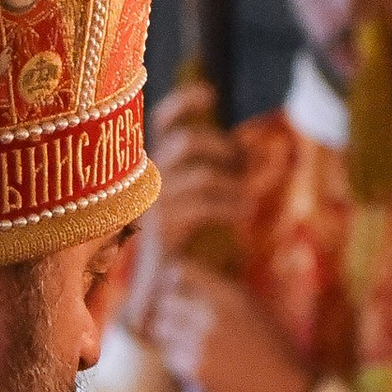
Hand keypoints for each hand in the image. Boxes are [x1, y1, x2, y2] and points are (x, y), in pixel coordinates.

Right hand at [128, 83, 246, 321]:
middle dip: (221, 149)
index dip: (183, 103)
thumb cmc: (178, 248)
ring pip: (200, 175)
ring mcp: (151, 206)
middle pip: (185, 144)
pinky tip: (242, 215)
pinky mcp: (162, 230)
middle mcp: (144, 183)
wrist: (155, 298)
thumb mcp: (188, 206)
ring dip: (233, 184)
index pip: (159, 124)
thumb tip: (241, 149)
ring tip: (247, 199)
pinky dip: (230, 205)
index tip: (211, 93)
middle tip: (243, 165)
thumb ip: (203, 176)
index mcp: (149, 170)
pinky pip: (204, 204)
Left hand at [136, 260, 312, 391]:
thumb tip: (186, 284)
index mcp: (231, 294)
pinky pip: (170, 356)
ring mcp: (202, 342)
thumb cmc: (275, 349)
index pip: (182, 269)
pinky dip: (178, 360)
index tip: (174, 288)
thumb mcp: (255, 309)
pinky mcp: (195, 369)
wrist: (287, 391)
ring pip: (162, 330)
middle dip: (169, 311)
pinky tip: (199, 363)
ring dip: (170, 336)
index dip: (174, 279)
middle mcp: (213, 313)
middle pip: (165, 300)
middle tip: (178, 321)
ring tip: (189, 344)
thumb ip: (222, 294)